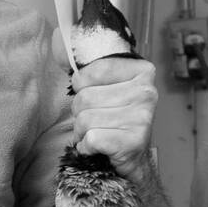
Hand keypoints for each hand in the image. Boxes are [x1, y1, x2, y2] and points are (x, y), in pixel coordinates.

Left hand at [69, 57, 157, 183]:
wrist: (134, 160)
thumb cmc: (116, 121)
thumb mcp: (109, 88)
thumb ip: (92, 70)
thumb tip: (61, 47)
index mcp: (142, 71)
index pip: (92, 71)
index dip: (81, 87)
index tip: (94, 97)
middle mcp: (146, 92)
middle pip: (84, 97)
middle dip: (80, 113)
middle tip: (95, 121)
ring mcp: (142, 117)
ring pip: (84, 119)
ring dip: (82, 132)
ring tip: (97, 134)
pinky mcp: (132, 142)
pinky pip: (90, 139)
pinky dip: (86, 147)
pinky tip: (99, 147)